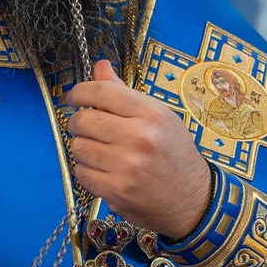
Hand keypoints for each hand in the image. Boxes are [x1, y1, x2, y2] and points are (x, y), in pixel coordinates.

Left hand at [65, 61, 211, 238]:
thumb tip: (100, 67)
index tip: (74, 98)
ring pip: (79, 148)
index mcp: (151, 114)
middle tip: (87, 128)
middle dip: (79, 122)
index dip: (80, 92)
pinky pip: (82, 173)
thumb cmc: (174, 154)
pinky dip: (87, 171)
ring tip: (100, 151)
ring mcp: (126, 166)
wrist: (192, 198)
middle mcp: (139, 138)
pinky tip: (104, 171)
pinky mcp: (116, 191)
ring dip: (83, 148)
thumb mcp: (158, 116)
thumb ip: (124, 93)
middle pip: (84, 120)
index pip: (101, 91)